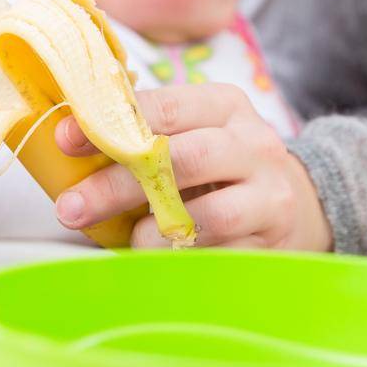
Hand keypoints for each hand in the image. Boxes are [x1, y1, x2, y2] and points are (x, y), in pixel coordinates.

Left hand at [52, 84, 333, 251]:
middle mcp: (253, 144)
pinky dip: (179, 261)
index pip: (165, 108)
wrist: (301, 203)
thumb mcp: (197, 130)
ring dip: (151, 232)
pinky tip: (156, 261)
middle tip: (71, 208)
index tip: (65, 140)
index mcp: (225, 105)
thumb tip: (68, 140)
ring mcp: (269, 194)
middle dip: (117, 185)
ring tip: (124, 240)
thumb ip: (147, 131)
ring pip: (205, 216)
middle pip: (181, 160)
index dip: (111, 124)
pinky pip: (218, 257)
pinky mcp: (273, 241)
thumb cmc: (225, 164)